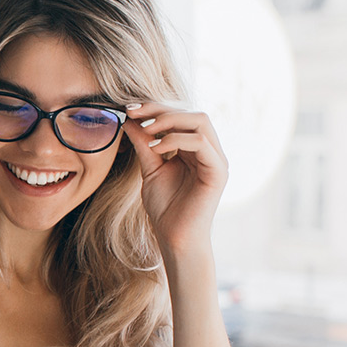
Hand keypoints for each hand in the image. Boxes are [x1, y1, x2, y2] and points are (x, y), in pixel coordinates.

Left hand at [121, 102, 227, 255]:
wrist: (174, 238)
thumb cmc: (165, 208)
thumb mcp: (150, 168)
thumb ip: (144, 144)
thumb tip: (129, 119)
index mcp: (195, 149)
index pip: (181, 117)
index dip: (156, 109)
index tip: (129, 109)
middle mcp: (209, 151)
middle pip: (192, 113)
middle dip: (162, 109)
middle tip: (135, 113)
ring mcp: (216, 160)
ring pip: (200, 121)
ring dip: (170, 120)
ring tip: (146, 130)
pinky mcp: (218, 171)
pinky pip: (200, 142)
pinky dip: (176, 139)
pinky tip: (155, 147)